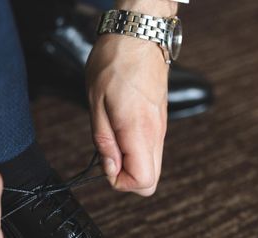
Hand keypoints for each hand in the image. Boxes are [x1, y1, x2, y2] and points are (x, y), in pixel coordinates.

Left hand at [86, 0, 175, 195]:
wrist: (138, 35)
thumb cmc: (115, 63)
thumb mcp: (97, 104)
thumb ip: (105, 141)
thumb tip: (110, 168)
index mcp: (139, 131)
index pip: (143, 182)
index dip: (120, 182)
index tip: (105, 165)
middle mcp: (156, 134)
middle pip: (150, 180)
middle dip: (126, 176)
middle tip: (107, 155)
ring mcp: (161, 128)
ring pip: (152, 165)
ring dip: (130, 162)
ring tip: (112, 137)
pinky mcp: (160, 121)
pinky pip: (151, 149)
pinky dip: (135, 149)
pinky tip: (121, 130)